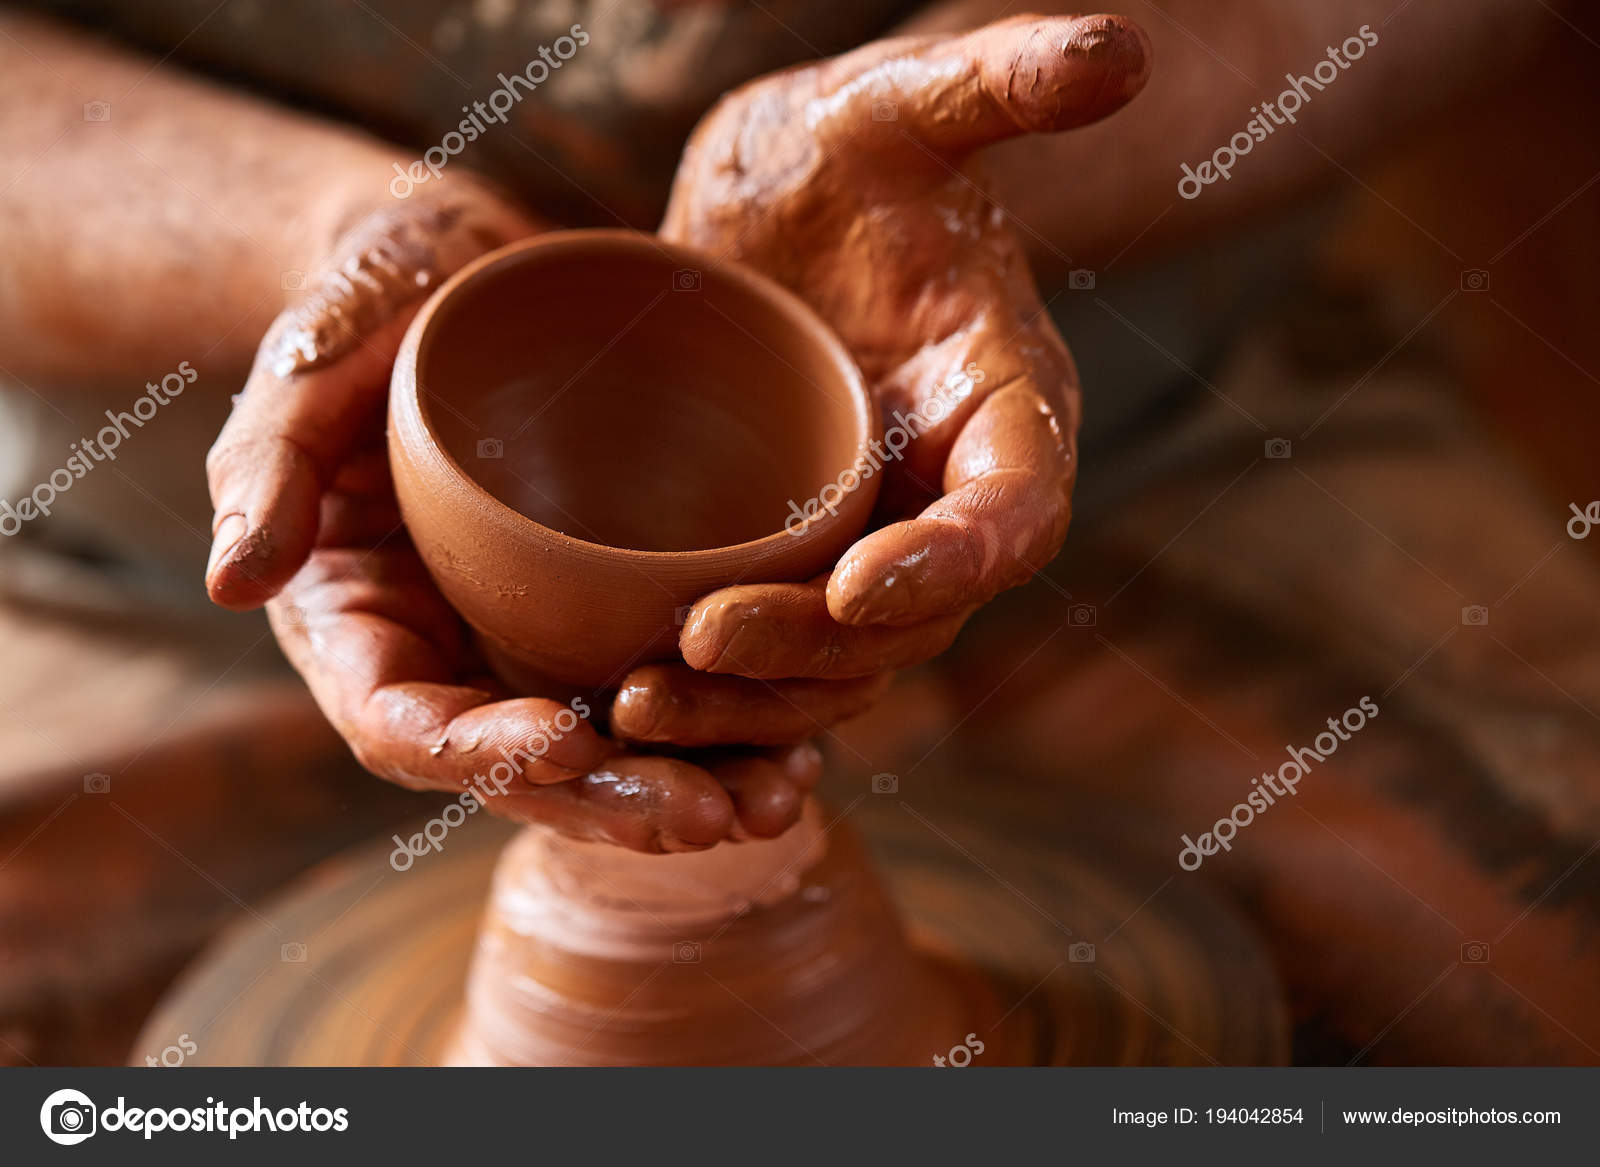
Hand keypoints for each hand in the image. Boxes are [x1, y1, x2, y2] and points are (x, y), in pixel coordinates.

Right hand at [204, 181, 821, 850]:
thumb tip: (233, 584)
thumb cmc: (370, 312)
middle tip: (710, 813)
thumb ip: (268, 469)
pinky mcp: (606, 615)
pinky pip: (666, 692)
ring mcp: (532, 645)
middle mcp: (452, 660)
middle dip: (614, 801)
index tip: (565, 740)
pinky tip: (805, 738)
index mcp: (362, 627)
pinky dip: (732, 725)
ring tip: (782, 797)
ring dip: (693, 786)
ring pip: (611, 750)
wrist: (462, 279)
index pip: (406, 726)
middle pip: (526, 767)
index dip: (479, 752)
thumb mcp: (307, 371)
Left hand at [655, 14, 1148, 689]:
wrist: (776, 207)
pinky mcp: (787, 563)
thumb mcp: (899, 108)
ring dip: (750, 703)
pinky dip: (712, 697)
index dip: (955, 562)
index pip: (1016, 512)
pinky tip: (616, 700)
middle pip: (915, 621)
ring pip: (836, 669)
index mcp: (1003, 408)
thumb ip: (996, 85)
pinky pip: (771, 661)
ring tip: (638, 703)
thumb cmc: (848, 154)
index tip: (856, 585)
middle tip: (700, 639)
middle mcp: (943, 497)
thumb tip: (1120, 50)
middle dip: (817, 650)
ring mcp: (864, 540)